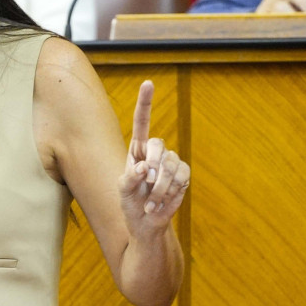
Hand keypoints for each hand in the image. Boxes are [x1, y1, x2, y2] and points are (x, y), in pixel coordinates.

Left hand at [119, 81, 189, 238]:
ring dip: (160, 187)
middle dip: (152, 165)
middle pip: (158, 144)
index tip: (148, 83)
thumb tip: (143, 167)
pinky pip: (182, 177)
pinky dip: (171, 192)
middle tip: (145, 183)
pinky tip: (162, 203)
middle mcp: (154, 153)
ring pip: (171, 164)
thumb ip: (129, 178)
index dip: (145, 103)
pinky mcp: (183, 176)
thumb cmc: (130, 203)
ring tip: (151, 202)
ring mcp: (171, 163)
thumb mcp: (122, 191)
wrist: (146, 222)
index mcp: (136, 150)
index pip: (142, 122)